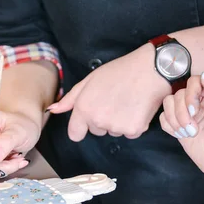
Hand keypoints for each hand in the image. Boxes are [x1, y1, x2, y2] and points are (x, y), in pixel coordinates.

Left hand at [47, 44, 170, 140]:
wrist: (150, 69)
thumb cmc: (119, 71)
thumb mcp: (90, 80)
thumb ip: (70, 99)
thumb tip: (53, 110)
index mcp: (84, 108)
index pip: (75, 134)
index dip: (82, 127)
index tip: (90, 119)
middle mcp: (98, 121)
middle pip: (96, 132)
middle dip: (103, 120)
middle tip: (114, 100)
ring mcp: (116, 127)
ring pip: (113, 132)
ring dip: (118, 121)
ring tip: (127, 101)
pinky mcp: (134, 130)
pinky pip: (129, 133)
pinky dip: (133, 124)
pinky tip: (137, 107)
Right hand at [160, 73, 203, 192]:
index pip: (194, 82)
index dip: (190, 95)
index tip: (194, 111)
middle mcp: (201, 101)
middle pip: (179, 94)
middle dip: (181, 112)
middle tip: (193, 129)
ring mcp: (189, 114)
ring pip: (168, 104)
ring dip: (175, 119)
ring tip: (189, 133)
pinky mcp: (180, 127)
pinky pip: (164, 118)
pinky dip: (169, 126)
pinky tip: (182, 135)